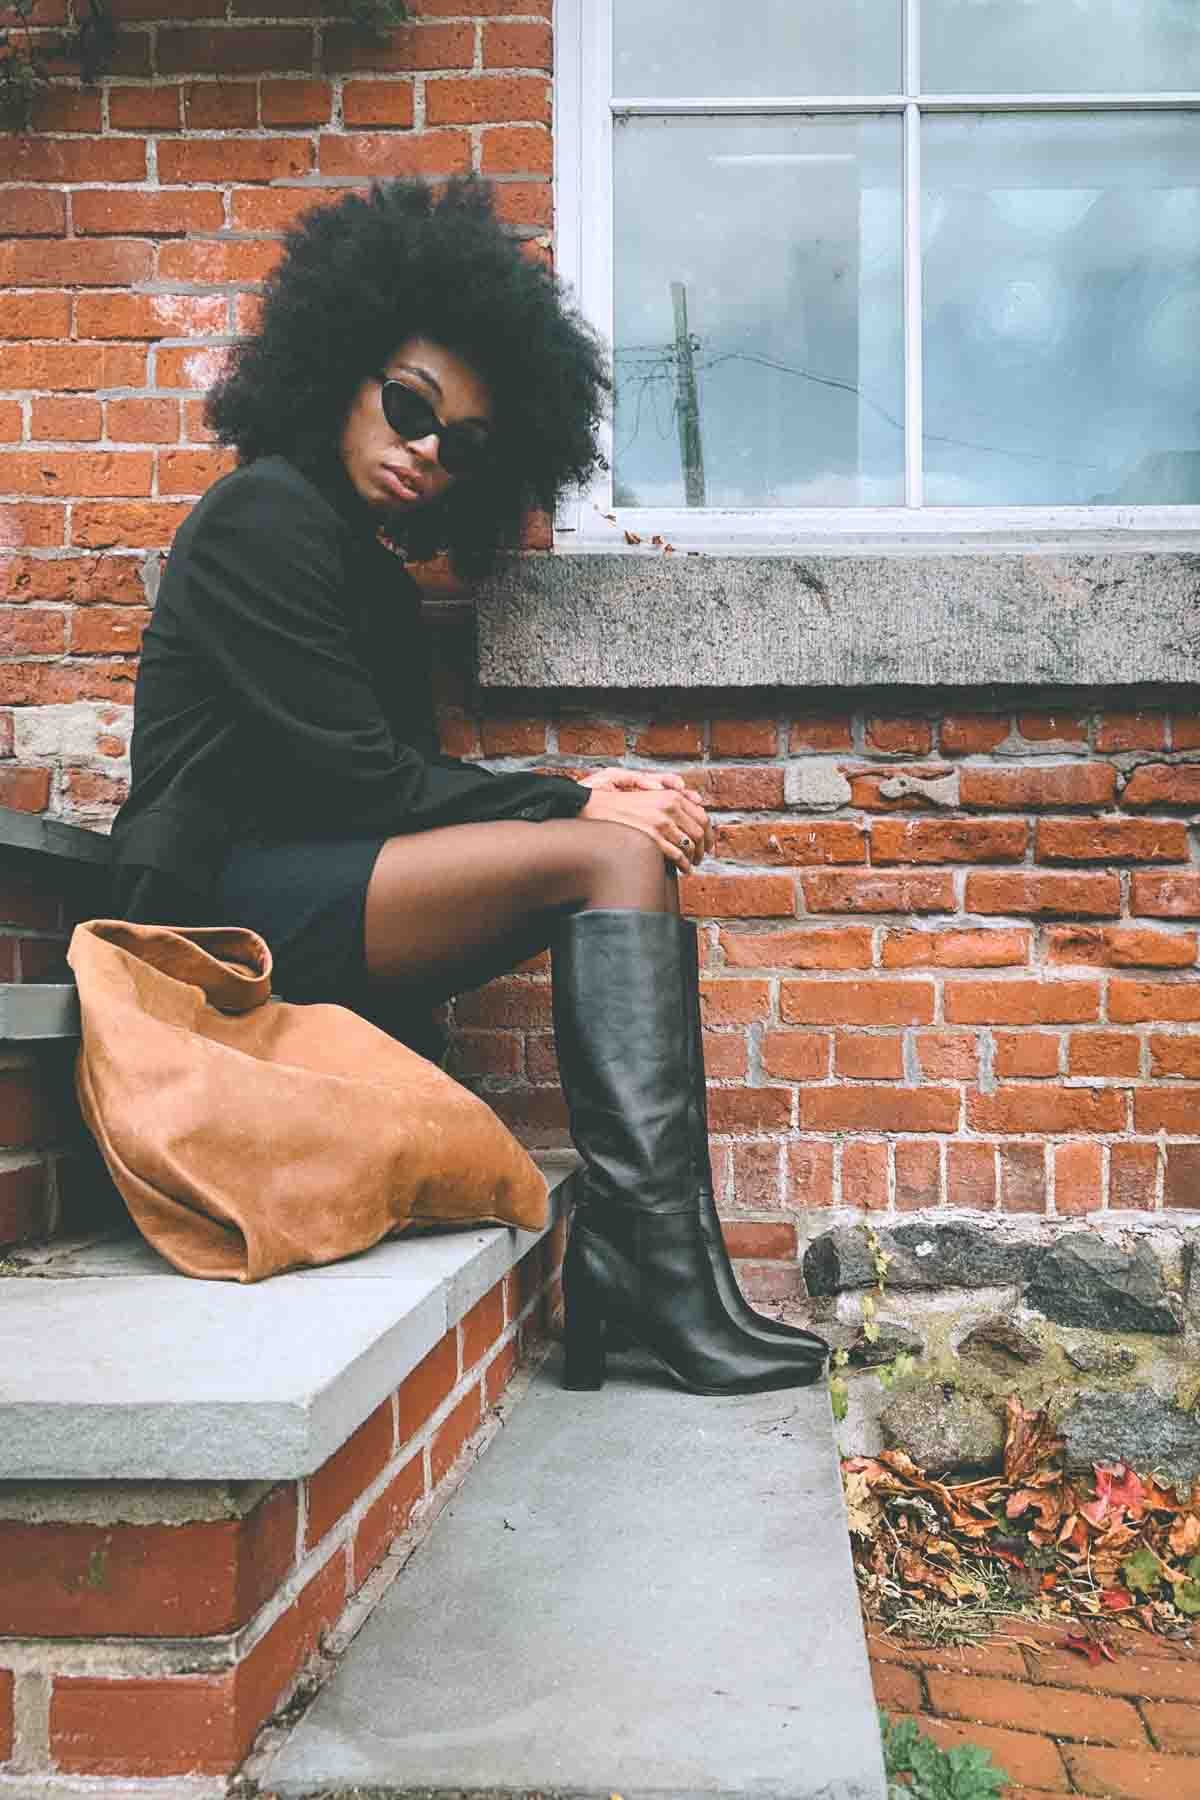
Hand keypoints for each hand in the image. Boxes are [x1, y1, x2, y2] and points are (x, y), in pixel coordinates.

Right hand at [578, 769, 711, 872]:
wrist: (595, 808)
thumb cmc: (620, 804)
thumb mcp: (648, 796)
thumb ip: (669, 804)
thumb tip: (689, 817)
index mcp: (671, 796)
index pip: (702, 815)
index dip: (709, 832)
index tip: (708, 842)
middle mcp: (669, 807)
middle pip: (700, 831)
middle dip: (703, 848)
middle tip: (701, 857)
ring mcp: (660, 822)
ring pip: (690, 845)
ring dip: (693, 858)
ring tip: (691, 865)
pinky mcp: (651, 837)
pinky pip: (676, 855)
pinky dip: (683, 864)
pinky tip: (682, 869)